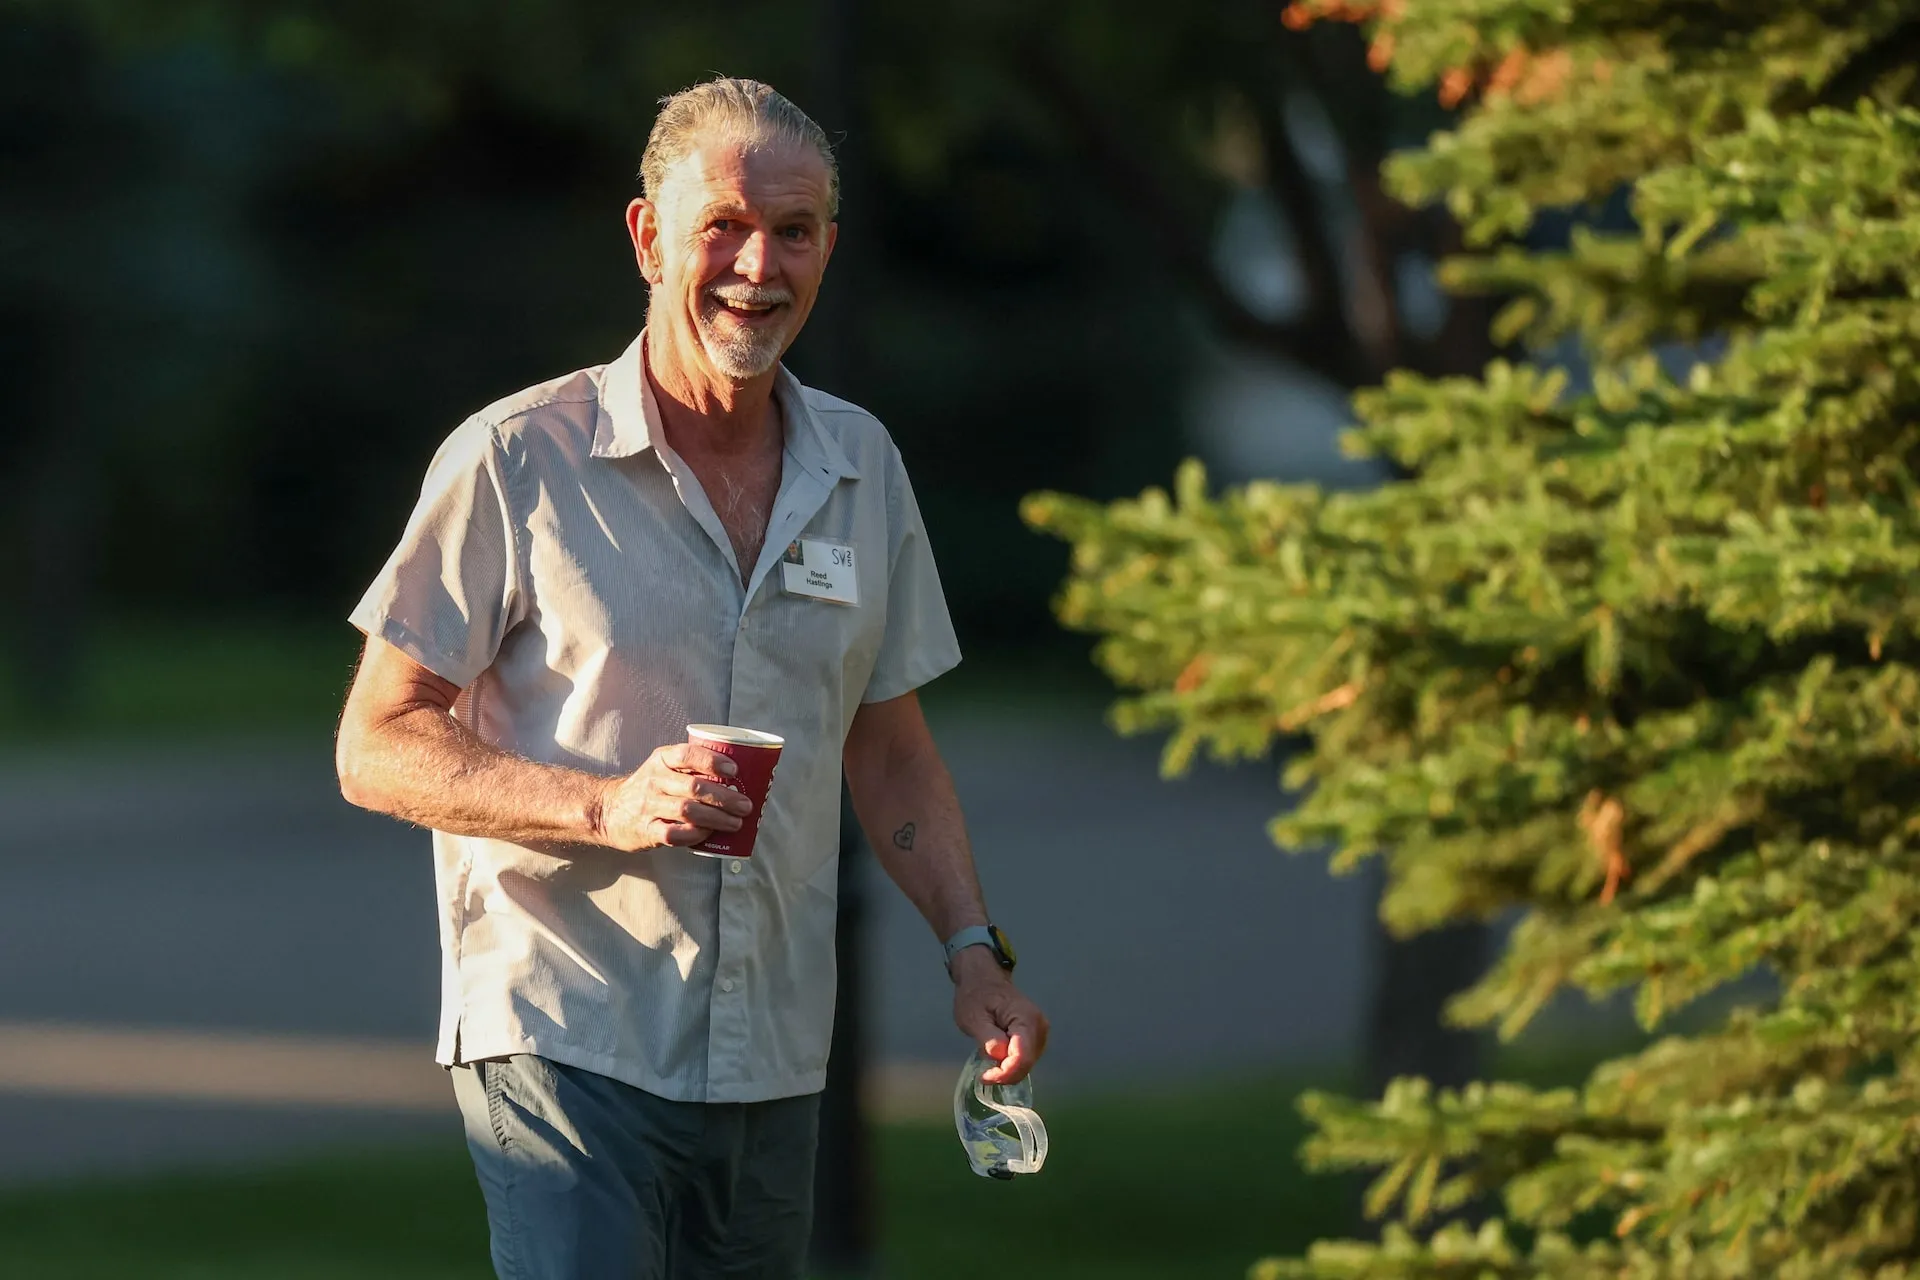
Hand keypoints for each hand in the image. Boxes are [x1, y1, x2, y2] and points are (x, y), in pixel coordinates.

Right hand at [594, 743, 750, 850]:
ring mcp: (648, 806)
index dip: (712, 761)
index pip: (687, 755)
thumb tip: (738, 777)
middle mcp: (654, 781)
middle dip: (725, 797)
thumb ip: (691, 768)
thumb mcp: (662, 767)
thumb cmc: (649, 788)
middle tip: (746, 805)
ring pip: (688, 811)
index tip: (734, 770)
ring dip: (717, 818)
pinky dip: (695, 835)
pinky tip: (709, 834)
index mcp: (661, 760)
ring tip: (736, 822)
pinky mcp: (646, 830)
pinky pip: (674, 834)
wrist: (608, 811)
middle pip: (694, 787)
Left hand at [951, 949, 1049, 1085]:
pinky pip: (1026, 1058)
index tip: (985, 1076)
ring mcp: (1040, 1031)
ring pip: (1027, 1063)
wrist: (984, 980)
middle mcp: (1039, 1026)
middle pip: (1027, 1063)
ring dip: (1008, 1069)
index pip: (1023, 1057)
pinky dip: (1012, 1064)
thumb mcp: (973, 1017)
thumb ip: (987, 1037)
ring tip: (989, 1062)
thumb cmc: (976, 996)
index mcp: (1025, 1019)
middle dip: (1006, 1073)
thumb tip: (999, 1055)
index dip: (1005, 1073)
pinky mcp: (1036, 1036)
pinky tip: (999, 1057)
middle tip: (984, 1073)